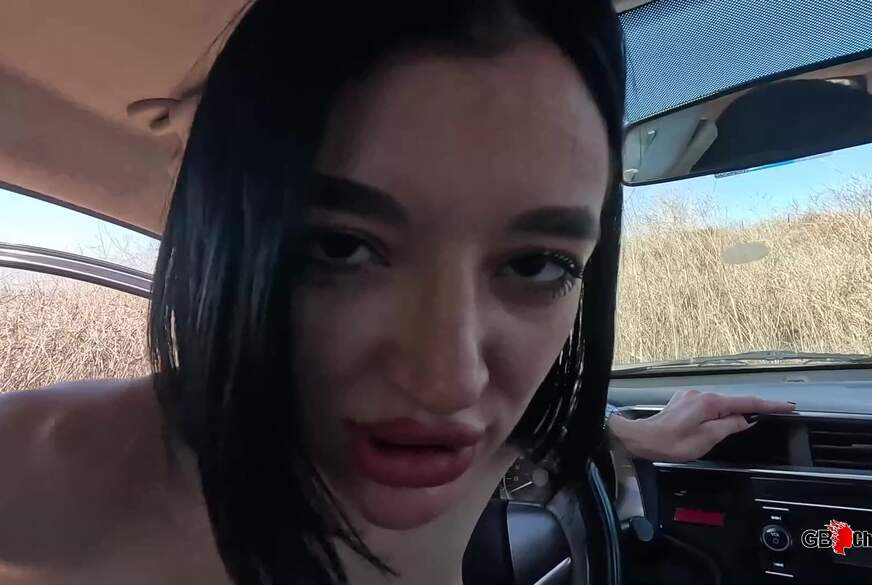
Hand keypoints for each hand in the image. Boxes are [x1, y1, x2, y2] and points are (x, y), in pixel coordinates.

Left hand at [607, 390, 795, 461]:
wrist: (641, 439)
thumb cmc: (671, 443)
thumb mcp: (706, 439)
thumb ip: (728, 427)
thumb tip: (744, 420)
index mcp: (709, 402)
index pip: (746, 402)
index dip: (769, 405)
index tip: (787, 406)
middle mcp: (700, 394)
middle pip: (733, 401)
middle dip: (753, 408)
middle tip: (775, 413)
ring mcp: (690, 396)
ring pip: (720, 403)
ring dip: (734, 412)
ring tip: (748, 421)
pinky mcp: (683, 402)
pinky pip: (708, 405)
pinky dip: (719, 412)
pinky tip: (721, 421)